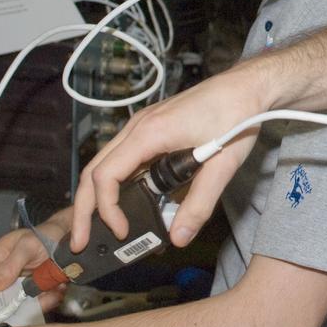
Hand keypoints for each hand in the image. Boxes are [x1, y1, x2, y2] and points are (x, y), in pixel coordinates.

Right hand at [0, 212, 68, 311]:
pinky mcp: (33, 294)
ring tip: (46, 292)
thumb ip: (9, 264)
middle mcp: (2, 276)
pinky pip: (34, 306)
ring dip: (29, 304)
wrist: (72, 239)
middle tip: (13, 308)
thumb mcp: (27, 246)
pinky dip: (45, 302)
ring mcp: (17, 287)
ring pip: (13, 306)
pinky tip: (56, 291)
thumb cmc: (46, 235)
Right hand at [72, 64, 264, 250]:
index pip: (106, 175)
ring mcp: (144, 125)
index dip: (106, 208)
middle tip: (79, 241)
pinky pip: (123, 157)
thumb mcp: (223, 165)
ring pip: (105, 163)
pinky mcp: (153, 128)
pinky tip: (121, 201)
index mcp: (150, 132)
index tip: (122, 230)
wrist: (248, 86)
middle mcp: (139, 127)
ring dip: (96, 195)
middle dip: (84, 208)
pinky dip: (114, 182)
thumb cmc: (238, 115)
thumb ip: (200, 203)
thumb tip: (178, 237)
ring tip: (94, 227)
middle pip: (94, 170)